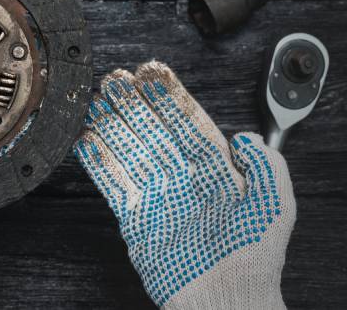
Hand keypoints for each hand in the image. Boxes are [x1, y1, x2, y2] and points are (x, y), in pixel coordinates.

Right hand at [75, 62, 295, 308]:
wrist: (223, 301)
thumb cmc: (252, 259)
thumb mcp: (274, 206)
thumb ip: (266, 166)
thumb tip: (246, 137)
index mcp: (215, 171)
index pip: (188, 123)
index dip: (169, 98)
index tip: (153, 74)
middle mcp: (183, 178)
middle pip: (152, 131)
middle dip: (133, 104)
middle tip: (116, 80)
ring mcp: (157, 195)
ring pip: (129, 151)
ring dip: (112, 125)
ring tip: (97, 101)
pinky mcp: (135, 217)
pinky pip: (112, 183)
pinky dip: (98, 162)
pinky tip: (86, 141)